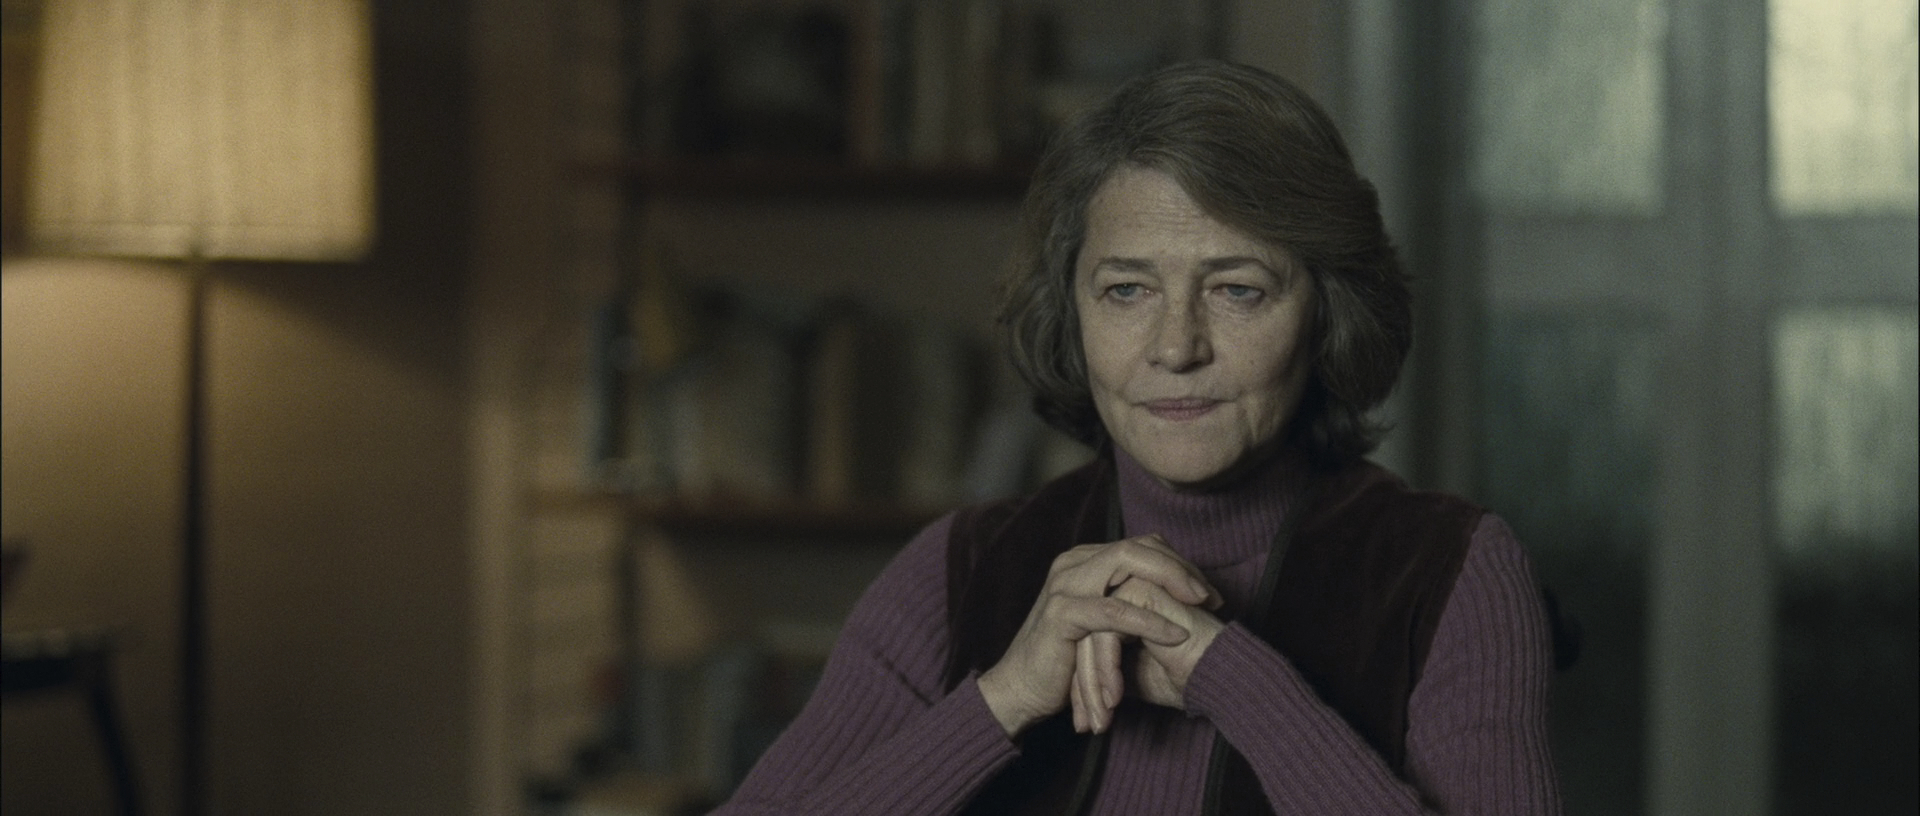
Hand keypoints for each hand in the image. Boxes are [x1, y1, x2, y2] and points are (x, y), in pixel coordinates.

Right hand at [976, 535, 1221, 736]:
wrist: (1021, 691)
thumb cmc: (1065, 662)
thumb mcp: (1102, 625)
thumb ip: (1126, 601)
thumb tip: (1176, 594)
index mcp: (1084, 561)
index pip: (1142, 545)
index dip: (1179, 564)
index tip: (1209, 594)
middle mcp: (1073, 563)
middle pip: (1138, 546)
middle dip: (1181, 568)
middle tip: (1212, 596)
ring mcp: (1065, 584)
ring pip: (1126, 563)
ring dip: (1170, 582)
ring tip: (1201, 606)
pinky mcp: (1062, 613)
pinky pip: (1113, 611)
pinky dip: (1148, 621)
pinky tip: (1175, 634)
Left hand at [1072, 576, 1225, 730]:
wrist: (1222, 675)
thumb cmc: (1184, 676)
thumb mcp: (1131, 677)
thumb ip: (1103, 668)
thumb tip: (1075, 683)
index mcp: (1120, 603)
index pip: (1083, 641)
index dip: (1081, 683)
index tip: (1083, 721)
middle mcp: (1122, 587)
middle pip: (1082, 638)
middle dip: (1081, 687)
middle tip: (1086, 726)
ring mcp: (1131, 585)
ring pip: (1089, 637)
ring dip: (1092, 685)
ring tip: (1099, 721)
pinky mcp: (1141, 592)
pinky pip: (1106, 634)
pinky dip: (1106, 671)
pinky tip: (1114, 700)